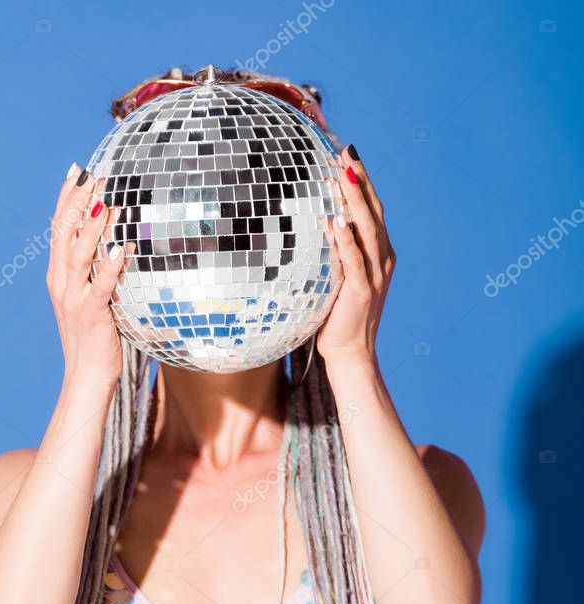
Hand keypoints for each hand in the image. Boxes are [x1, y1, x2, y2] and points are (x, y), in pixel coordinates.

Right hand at [46, 163, 135, 391]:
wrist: (86, 377)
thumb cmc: (95, 340)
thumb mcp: (91, 301)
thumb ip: (98, 275)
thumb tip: (119, 249)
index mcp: (59, 278)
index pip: (58, 230)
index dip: (66, 199)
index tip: (76, 171)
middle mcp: (62, 284)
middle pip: (65, 235)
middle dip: (77, 202)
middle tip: (92, 174)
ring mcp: (74, 299)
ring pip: (79, 255)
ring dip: (94, 228)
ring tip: (108, 203)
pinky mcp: (91, 315)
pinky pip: (101, 286)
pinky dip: (111, 266)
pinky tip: (122, 248)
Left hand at [316, 146, 394, 365]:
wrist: (351, 352)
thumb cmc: (339, 315)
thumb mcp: (337, 276)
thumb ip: (335, 250)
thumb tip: (319, 221)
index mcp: (379, 252)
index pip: (372, 209)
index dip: (362, 181)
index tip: (347, 154)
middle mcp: (382, 259)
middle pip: (374, 211)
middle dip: (360, 181)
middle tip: (346, 152)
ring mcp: (375, 274)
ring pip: (368, 230)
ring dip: (354, 202)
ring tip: (342, 176)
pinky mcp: (363, 290)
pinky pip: (354, 260)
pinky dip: (346, 239)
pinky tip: (336, 221)